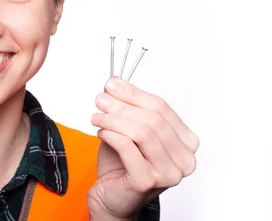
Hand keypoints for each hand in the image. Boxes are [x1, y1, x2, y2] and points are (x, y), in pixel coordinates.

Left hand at [87, 77, 198, 219]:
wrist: (111, 197)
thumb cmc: (122, 165)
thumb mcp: (126, 130)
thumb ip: (126, 108)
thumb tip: (114, 85)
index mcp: (186, 142)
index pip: (162, 108)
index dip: (134, 94)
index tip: (112, 85)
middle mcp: (184, 159)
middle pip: (152, 120)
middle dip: (122, 106)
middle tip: (101, 100)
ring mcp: (169, 173)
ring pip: (142, 132)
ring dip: (114, 120)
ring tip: (97, 117)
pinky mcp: (148, 181)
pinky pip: (128, 148)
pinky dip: (111, 135)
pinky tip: (101, 132)